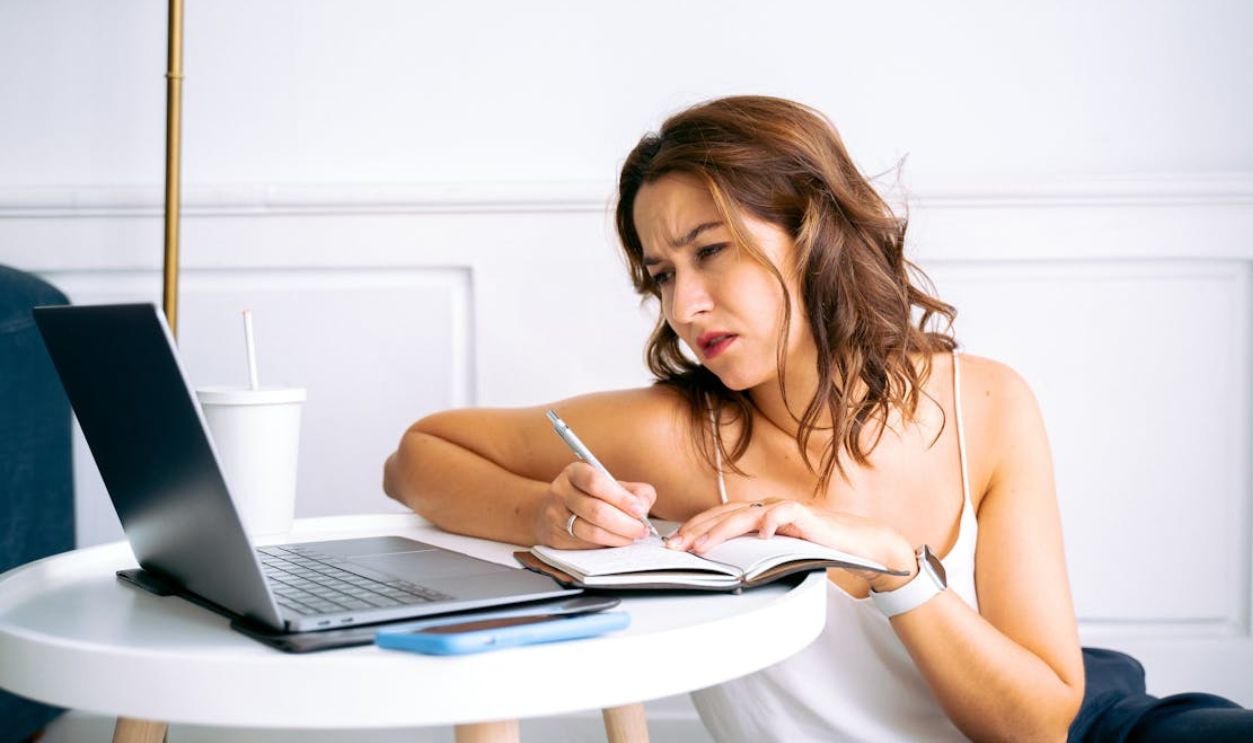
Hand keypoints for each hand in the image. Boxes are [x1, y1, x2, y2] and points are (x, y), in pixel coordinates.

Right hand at [534, 462, 656, 548]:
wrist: (556, 512)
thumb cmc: (591, 497)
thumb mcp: (611, 485)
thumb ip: (634, 491)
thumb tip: (643, 505)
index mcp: (575, 473)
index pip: (595, 482)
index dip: (620, 497)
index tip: (639, 510)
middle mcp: (561, 492)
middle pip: (595, 510)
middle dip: (625, 523)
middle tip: (642, 529)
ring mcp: (556, 516)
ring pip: (592, 531)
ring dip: (619, 537)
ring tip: (634, 536)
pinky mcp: (556, 538)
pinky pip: (587, 545)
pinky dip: (608, 545)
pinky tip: (619, 541)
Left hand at [665, 498, 914, 589]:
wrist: (859, 544)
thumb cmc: (817, 549)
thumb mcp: (777, 554)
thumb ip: (752, 555)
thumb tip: (720, 569)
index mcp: (757, 515)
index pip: (718, 517)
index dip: (694, 528)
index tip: (672, 545)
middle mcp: (767, 508)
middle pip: (724, 513)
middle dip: (697, 530)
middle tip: (675, 547)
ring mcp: (785, 509)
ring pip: (746, 513)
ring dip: (722, 529)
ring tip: (703, 545)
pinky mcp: (806, 514)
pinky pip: (786, 512)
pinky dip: (772, 520)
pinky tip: (762, 533)